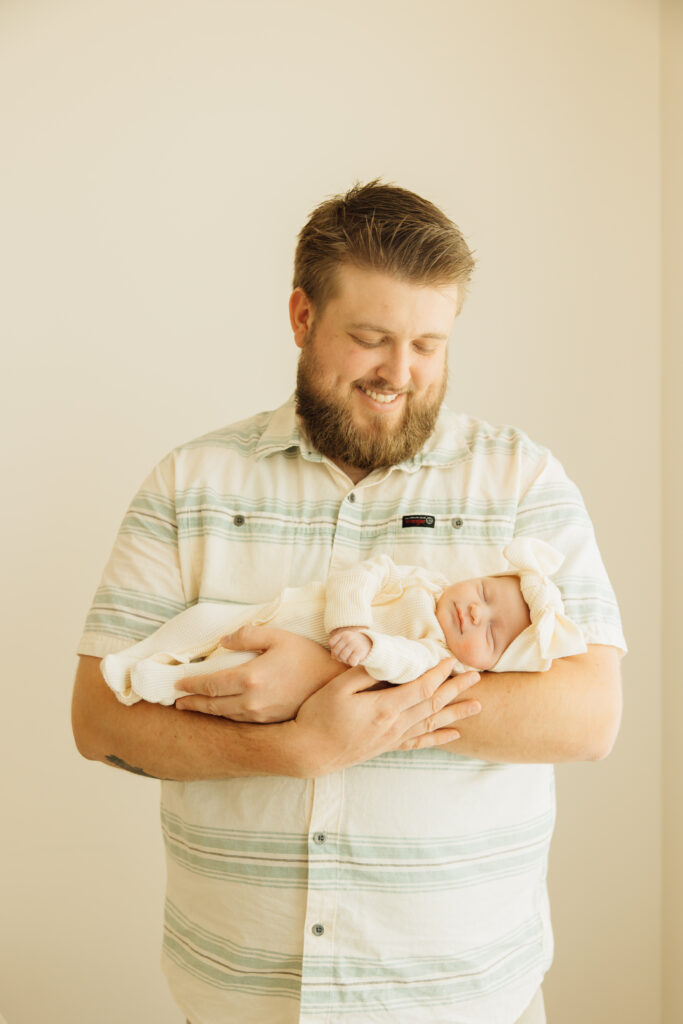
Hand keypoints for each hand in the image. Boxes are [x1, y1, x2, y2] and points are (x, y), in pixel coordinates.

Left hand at [174, 626, 344, 721]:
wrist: (333, 683)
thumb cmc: (307, 656)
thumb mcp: (278, 636)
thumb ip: (248, 636)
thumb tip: (224, 641)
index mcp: (250, 678)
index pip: (211, 684)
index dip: (192, 684)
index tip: (178, 683)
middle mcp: (252, 701)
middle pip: (213, 704)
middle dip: (192, 703)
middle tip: (177, 702)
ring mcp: (261, 714)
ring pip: (224, 715)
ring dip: (206, 712)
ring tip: (193, 707)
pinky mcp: (270, 721)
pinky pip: (240, 720)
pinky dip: (224, 716)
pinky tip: (220, 712)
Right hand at [291, 659, 481, 776]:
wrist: (309, 751)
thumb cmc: (319, 715)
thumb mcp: (339, 687)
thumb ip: (366, 672)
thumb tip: (388, 659)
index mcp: (385, 708)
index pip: (421, 688)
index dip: (439, 673)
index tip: (451, 659)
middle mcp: (395, 726)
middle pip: (432, 705)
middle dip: (456, 689)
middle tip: (476, 677)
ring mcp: (392, 738)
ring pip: (432, 724)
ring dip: (456, 713)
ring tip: (477, 706)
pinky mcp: (387, 746)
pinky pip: (420, 742)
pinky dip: (439, 737)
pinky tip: (454, 734)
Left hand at [329, 627, 371, 665]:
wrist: (371, 643)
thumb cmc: (355, 644)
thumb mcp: (345, 642)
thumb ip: (337, 648)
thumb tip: (333, 656)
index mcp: (344, 634)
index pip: (331, 643)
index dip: (334, 648)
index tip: (341, 649)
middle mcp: (348, 637)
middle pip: (335, 652)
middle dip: (339, 657)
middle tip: (345, 656)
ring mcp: (354, 644)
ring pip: (342, 657)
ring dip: (345, 661)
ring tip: (350, 657)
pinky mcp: (360, 651)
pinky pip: (351, 662)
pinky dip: (353, 663)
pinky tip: (356, 659)